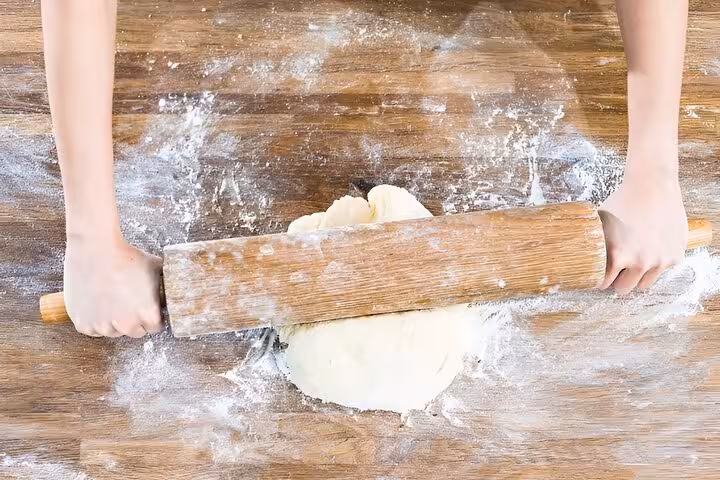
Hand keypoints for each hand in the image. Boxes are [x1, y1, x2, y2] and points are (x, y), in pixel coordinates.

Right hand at [64, 234, 162, 336]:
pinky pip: (92, 329)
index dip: (152, 316)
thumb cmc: (128, 256)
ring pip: (112, 331)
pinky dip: (93, 320)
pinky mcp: (83, 323)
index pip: (155, 327)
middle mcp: (127, 325)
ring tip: (111, 299)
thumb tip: (178, 286)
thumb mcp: (156, 269)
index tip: (146, 307)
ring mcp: (103, 326)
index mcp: (148, 315)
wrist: (96, 248)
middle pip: (135, 331)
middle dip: (134, 320)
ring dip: (113, 321)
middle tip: (128, 303)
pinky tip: (96, 303)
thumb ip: (166, 284)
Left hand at [598, 163, 686, 294]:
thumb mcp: (600, 224)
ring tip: (633, 261)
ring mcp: (660, 261)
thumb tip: (577, 257)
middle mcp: (640, 262)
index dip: (600, 281)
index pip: (604, 283)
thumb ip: (594, 245)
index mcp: (618, 256)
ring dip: (637, 276)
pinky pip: (662, 270)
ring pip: (644, 283)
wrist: (652, 186)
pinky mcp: (675, 256)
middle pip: (624, 289)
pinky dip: (656, 264)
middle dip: (618, 282)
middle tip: (616, 272)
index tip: (599, 279)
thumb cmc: (622, 202)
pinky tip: (650, 248)